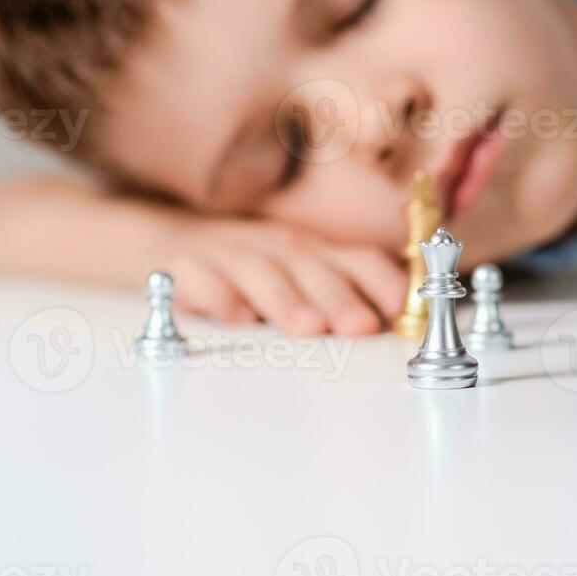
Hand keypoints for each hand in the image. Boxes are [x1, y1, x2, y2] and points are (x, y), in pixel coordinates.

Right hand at [164, 218, 406, 335]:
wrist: (172, 241)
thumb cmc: (253, 272)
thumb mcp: (302, 278)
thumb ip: (343, 301)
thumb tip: (394, 334)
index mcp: (313, 252)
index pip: (357, 258)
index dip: (384, 281)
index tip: (404, 308)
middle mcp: (277, 247)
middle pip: (312, 267)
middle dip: (340, 296)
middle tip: (362, 326)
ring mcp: (229, 252)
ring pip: (260, 270)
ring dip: (287, 299)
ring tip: (309, 328)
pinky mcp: (185, 264)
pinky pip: (199, 276)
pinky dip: (218, 294)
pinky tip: (236, 317)